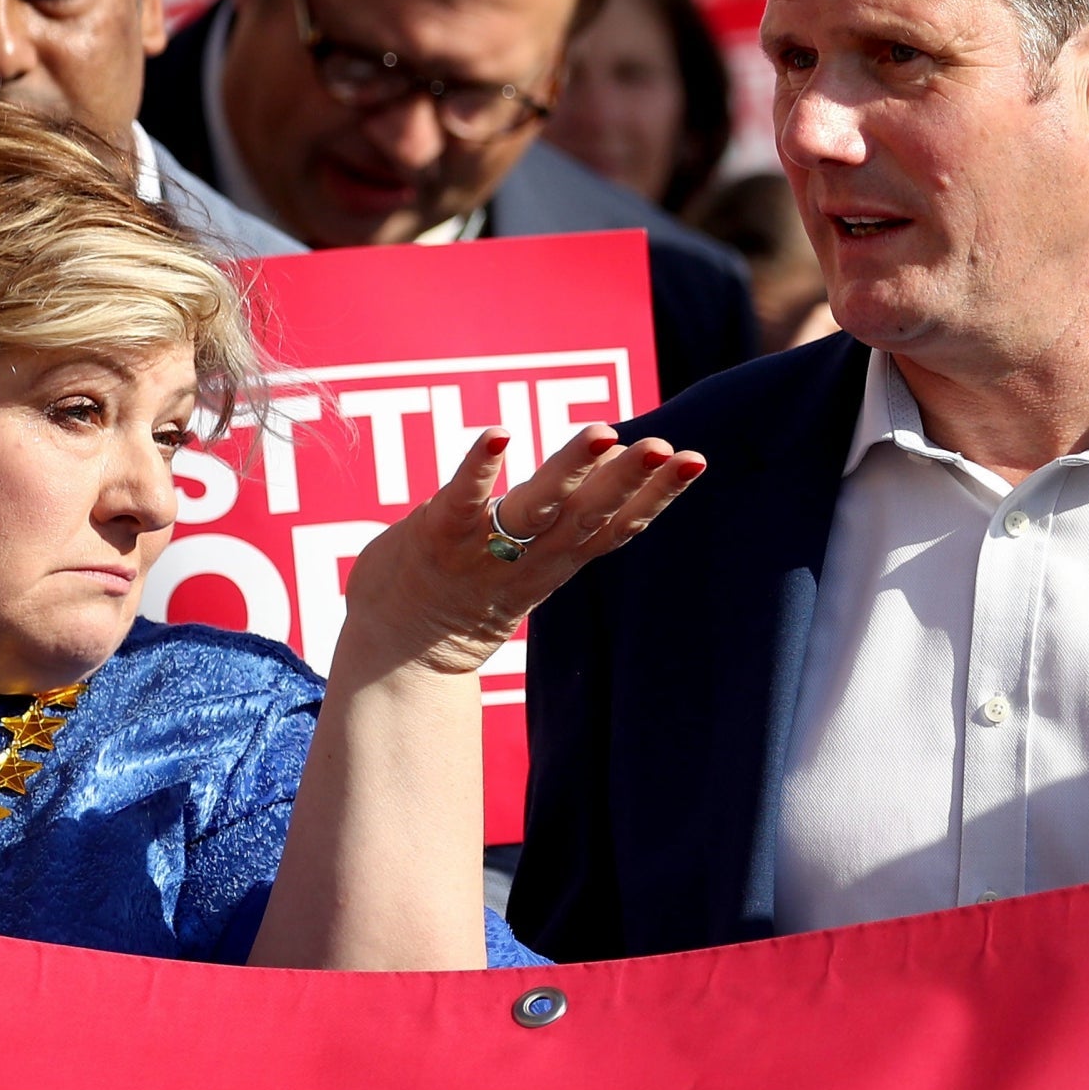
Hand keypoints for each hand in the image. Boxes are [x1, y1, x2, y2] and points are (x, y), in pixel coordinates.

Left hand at [339, 423, 705, 676]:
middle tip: (668, 449)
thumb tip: (598, 477)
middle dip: (630, 482)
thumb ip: (557, 528)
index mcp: (553, 561)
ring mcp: (483, 549)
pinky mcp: (437, 536)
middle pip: (588, 518)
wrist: (392, 657)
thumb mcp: (523, 568)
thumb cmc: (457, 597)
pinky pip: (462, 500)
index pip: (615, 527)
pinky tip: (500, 434)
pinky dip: (481, 467)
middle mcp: (527, 558)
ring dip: (570, 470)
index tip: (696, 461)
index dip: (656, 497)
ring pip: (535, 508)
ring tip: (603, 433)